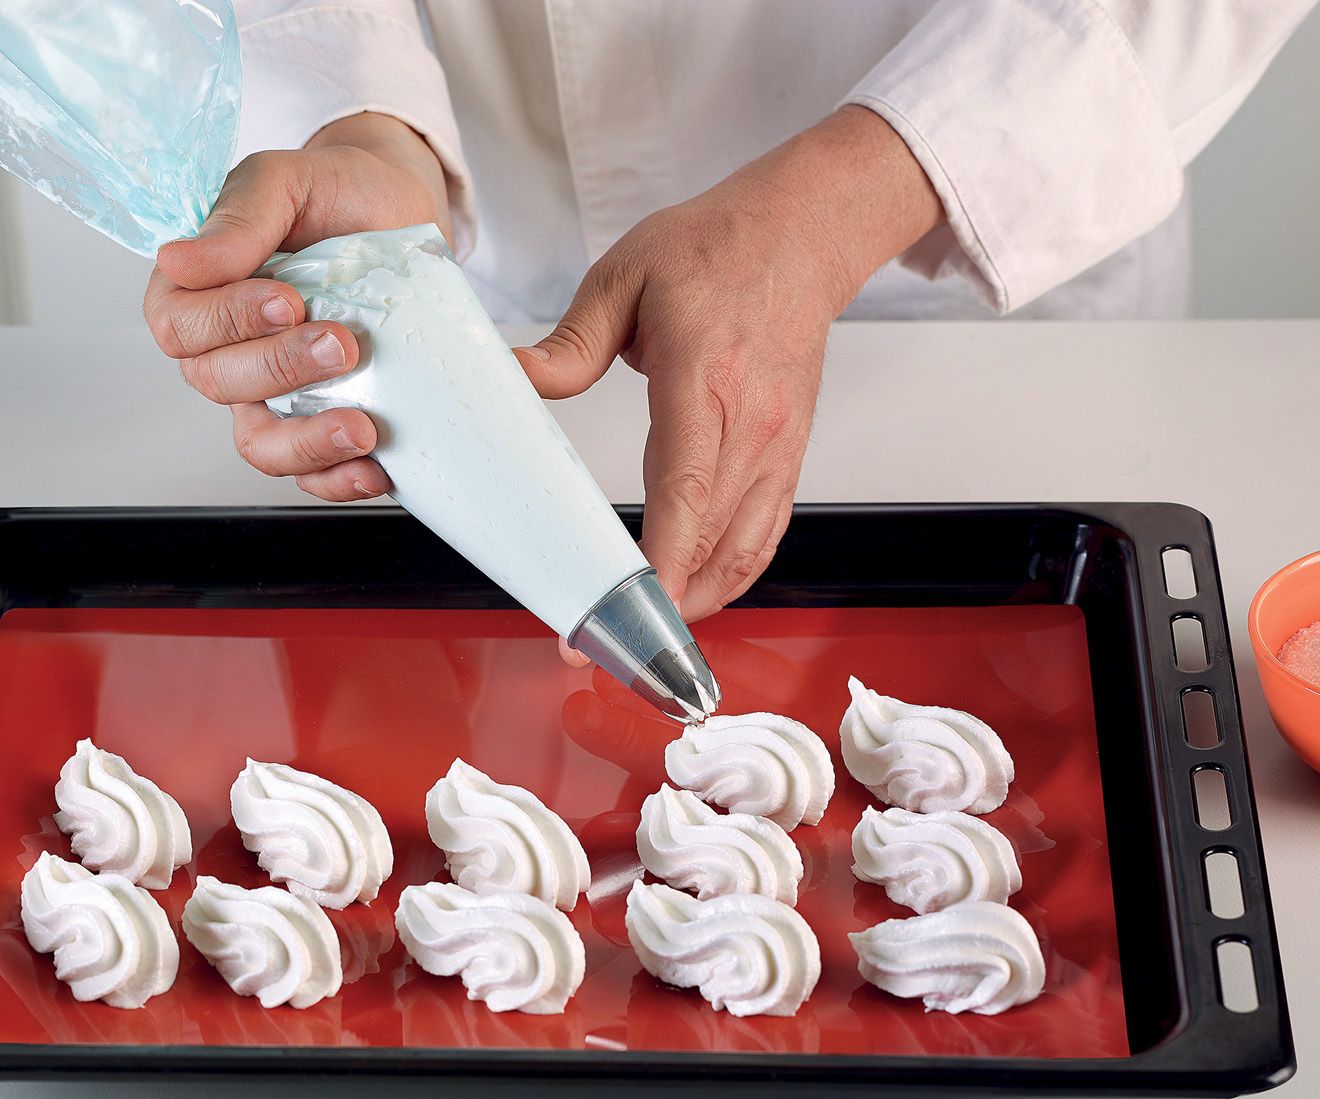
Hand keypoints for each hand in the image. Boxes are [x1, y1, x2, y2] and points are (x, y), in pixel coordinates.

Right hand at [143, 113, 451, 500]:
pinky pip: (313, 474)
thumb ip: (238, 216)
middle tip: (342, 343)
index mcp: (200, 292)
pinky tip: (374, 468)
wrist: (405, 212)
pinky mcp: (323, 424)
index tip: (287, 299)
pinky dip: (339, 479)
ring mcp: (276, 396)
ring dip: (307, 443)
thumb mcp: (286, 181)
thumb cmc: (337, 193)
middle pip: (221, 385)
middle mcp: (229, 351)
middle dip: (280, 370)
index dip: (227, 322)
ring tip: (361, 426)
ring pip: (262, 444)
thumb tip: (179, 259)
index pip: (180, 327)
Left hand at [517, 106, 941, 619]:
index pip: (684, 494)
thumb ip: (570, 343)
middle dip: (660, 606)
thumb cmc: (716, 250)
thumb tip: (517, 379)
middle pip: (712, 544)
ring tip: (647, 633)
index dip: (658, 565)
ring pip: (744, 553)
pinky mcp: (789, 458)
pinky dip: (733, 578)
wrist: (802, 235)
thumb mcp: (625, 276)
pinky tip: (698, 596)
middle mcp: (750, 427)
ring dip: (699, 603)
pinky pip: (765, 537)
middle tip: (603, 642)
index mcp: (704, 383)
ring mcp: (778, 448)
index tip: (621, 612)